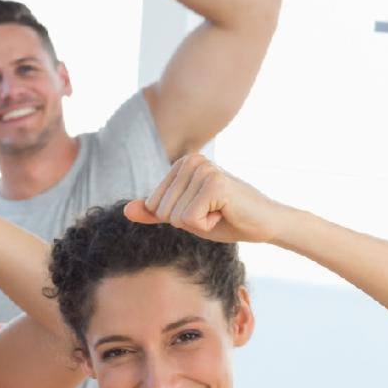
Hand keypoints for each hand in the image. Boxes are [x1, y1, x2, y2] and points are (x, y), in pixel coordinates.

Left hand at [125, 155, 281, 245]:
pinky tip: (224, 212)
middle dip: (187, 222)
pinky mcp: (214, 183)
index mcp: (181, 164)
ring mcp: (203, 169)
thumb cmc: (224, 219)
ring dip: (198, 224)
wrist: (262, 223)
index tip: (202, 209)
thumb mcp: (184, 216)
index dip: (177, 218)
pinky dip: (206, 226)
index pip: (154, 205)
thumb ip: (155, 212)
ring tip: (219, 211)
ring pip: (175, 217)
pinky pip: (190, 220)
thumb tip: (126, 211)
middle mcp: (191, 160)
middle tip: (213, 211)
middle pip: (163, 211)